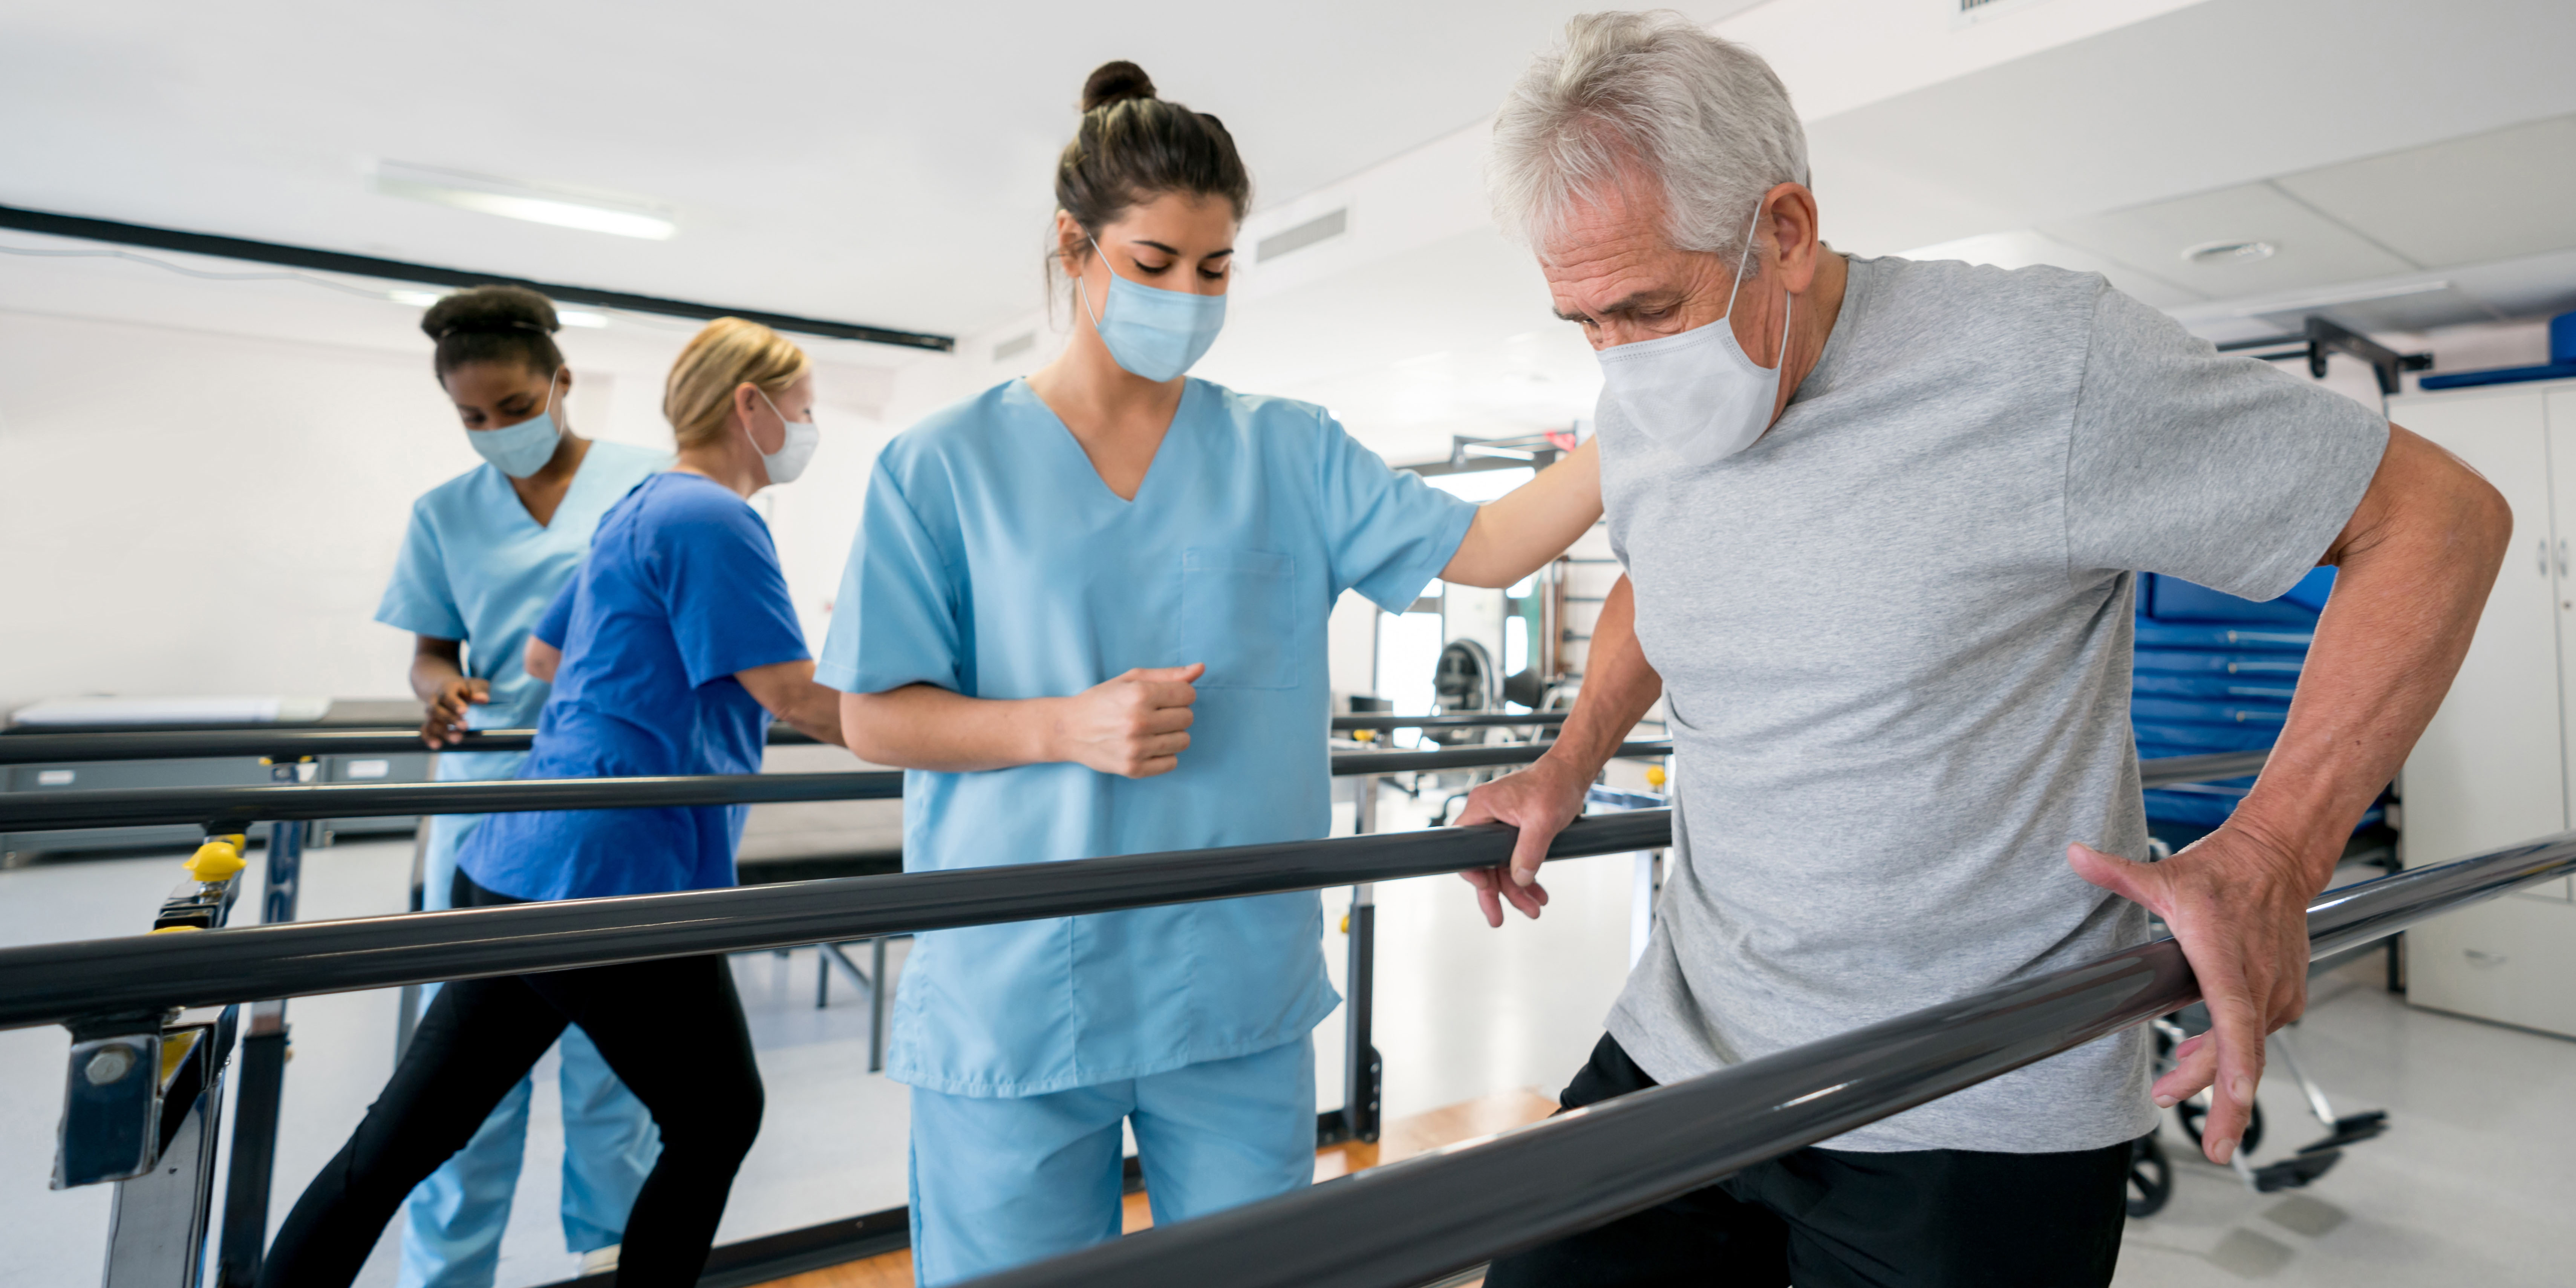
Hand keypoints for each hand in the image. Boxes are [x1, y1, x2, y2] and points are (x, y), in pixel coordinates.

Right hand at [421, 677, 489, 747]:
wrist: (443, 687)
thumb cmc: (464, 688)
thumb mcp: (474, 684)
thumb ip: (478, 691)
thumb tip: (483, 699)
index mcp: (446, 688)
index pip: (448, 696)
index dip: (455, 704)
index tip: (465, 711)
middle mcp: (435, 701)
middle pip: (438, 710)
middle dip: (451, 719)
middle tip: (465, 727)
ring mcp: (431, 712)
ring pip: (432, 722)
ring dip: (443, 732)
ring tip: (457, 739)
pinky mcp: (430, 722)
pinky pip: (426, 730)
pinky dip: (429, 738)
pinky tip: (437, 745)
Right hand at [1051, 665, 1200, 777]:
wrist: (1068, 729)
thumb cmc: (1102, 700)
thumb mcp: (1131, 679)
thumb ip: (1168, 674)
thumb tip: (1200, 668)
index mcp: (1139, 695)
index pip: (1188, 694)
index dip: (1179, 694)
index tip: (1163, 697)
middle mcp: (1138, 722)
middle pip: (1188, 718)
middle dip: (1175, 713)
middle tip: (1154, 714)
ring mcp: (1136, 749)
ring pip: (1184, 741)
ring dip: (1172, 734)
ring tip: (1151, 730)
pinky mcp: (1133, 769)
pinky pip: (1172, 763)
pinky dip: (1164, 755)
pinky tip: (1147, 746)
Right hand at [1455, 754, 1590, 926]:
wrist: (1573, 773)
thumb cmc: (1555, 784)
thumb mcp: (1542, 821)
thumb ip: (1529, 852)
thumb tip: (1520, 879)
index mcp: (1482, 808)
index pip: (1466, 848)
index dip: (1474, 873)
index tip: (1487, 891)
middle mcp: (1486, 817)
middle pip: (1483, 863)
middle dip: (1496, 893)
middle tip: (1499, 919)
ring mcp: (1500, 826)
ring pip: (1501, 866)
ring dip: (1517, 889)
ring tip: (1533, 908)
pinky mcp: (1515, 832)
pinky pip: (1515, 860)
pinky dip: (1526, 877)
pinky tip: (1538, 893)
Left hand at [2069, 826, 2322, 1164]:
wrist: (2277, 859)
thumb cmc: (2223, 872)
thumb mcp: (2165, 874)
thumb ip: (2118, 873)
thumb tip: (2075, 855)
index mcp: (2225, 955)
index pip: (2234, 1016)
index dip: (2235, 1063)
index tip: (2237, 1099)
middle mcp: (2258, 977)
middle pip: (2243, 1051)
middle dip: (2229, 1104)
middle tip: (2209, 1144)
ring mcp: (2277, 989)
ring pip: (2249, 1047)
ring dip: (2215, 1074)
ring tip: (2172, 1086)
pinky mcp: (2286, 995)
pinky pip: (2257, 1035)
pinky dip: (2232, 1051)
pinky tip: (2200, 1055)